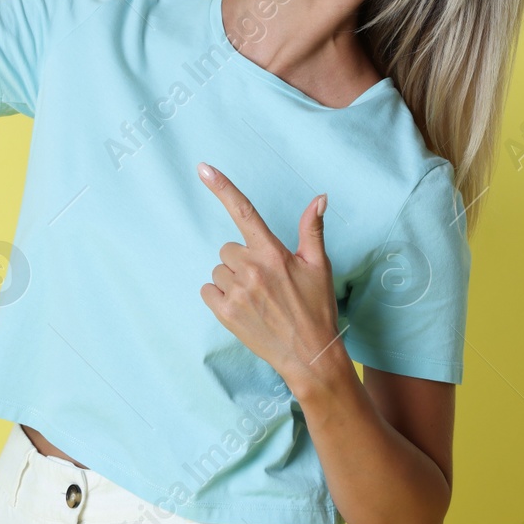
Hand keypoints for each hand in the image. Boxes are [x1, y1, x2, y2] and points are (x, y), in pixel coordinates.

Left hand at [196, 161, 344, 387]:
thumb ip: (312, 229)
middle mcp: (251, 269)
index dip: (222, 187)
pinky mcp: (225, 313)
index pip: (245, 211)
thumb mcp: (319, 266)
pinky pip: (208, 290)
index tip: (203, 168)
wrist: (310, 355)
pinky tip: (242, 307)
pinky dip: (220, 296)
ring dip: (232, 279)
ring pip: (219, 270)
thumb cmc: (316, 308)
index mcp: (272, 252)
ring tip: (257, 298)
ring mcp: (236, 292)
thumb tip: (320, 197)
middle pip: (228, 248)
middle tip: (266, 281)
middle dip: (243, 260)